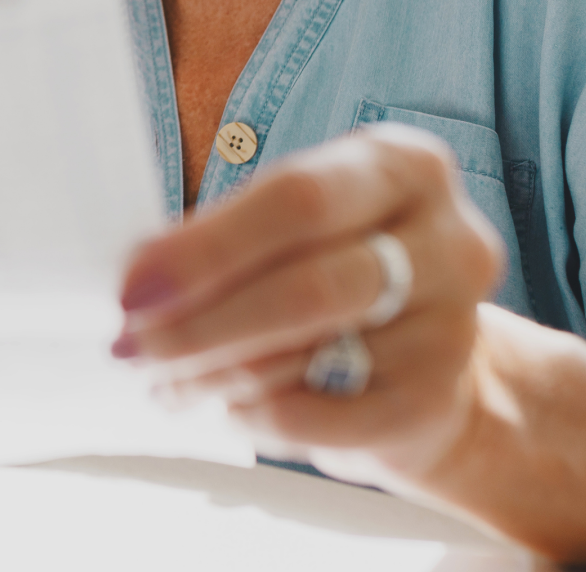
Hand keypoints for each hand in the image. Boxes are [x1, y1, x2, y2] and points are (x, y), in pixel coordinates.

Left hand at [113, 124, 506, 485]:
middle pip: (307, 286)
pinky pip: (317, 420)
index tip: (133, 287)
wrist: (434, 368)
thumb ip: (229, 238)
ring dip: (212, 375)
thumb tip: (140, 278)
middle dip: (200, 323)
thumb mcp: (300, 228)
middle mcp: (449, 240)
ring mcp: (454, 327)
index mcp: (404, 166)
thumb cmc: (340, 273)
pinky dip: (254, 416)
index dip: (206, 249)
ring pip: (305, 358)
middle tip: (131, 346)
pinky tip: (227, 407)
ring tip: (163, 379)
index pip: (298, 199)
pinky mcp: (434, 403)